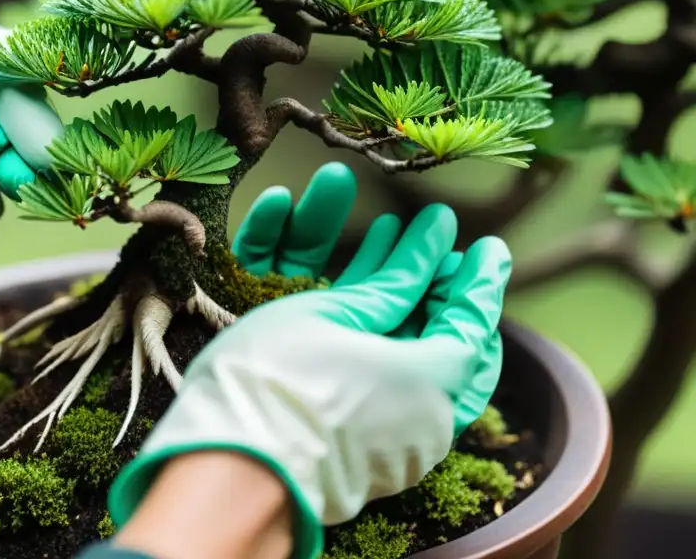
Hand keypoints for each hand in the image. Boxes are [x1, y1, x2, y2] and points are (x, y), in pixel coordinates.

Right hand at [108, 164, 510, 558]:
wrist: (225, 469)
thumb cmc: (272, 378)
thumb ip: (391, 283)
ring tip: (401, 276)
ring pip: (431, 376)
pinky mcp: (371, 460)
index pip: (474, 320)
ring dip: (421, 323)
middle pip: (461, 352)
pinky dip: (398, 356)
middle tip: (442, 260)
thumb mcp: (331, 314)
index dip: (480, 279)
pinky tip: (372, 322)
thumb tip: (434, 244)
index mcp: (430, 382)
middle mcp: (430, 422)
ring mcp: (401, 447)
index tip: (487, 246)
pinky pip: (403, 399)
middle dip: (452, 301)